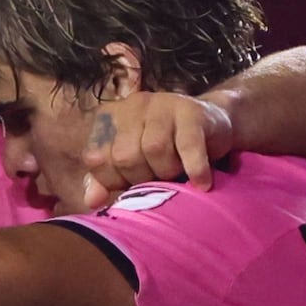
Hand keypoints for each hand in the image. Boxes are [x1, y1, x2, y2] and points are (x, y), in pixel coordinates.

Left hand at [80, 83, 240, 189]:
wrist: (214, 125)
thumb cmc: (167, 148)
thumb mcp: (133, 163)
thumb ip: (106, 179)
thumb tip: (91, 200)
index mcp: (111, 117)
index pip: (96, 158)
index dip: (114, 179)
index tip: (133, 181)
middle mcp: (133, 105)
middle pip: (124, 155)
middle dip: (142, 178)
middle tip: (159, 178)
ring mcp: (163, 104)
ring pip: (154, 149)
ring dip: (168, 172)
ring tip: (178, 173)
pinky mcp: (193, 112)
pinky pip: (188, 146)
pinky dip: (194, 169)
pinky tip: (201, 183)